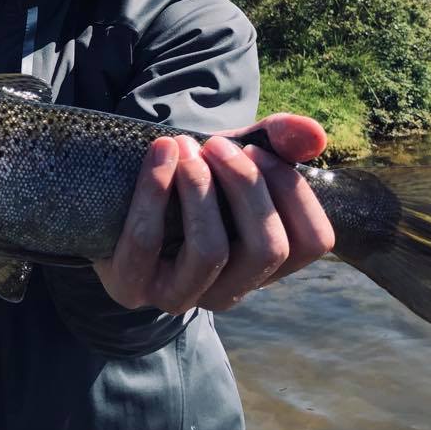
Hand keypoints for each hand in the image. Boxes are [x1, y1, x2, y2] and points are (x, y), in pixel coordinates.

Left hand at [93, 113, 333, 315]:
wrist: (116, 198)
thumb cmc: (187, 182)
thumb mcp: (233, 155)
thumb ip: (274, 140)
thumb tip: (314, 134)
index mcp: (263, 262)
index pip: (313, 243)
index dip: (293, 192)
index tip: (259, 151)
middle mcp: (230, 289)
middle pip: (267, 248)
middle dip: (246, 185)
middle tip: (216, 144)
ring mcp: (180, 295)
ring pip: (211, 251)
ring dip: (201, 189)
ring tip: (184, 147)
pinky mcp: (132, 286)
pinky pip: (147, 242)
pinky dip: (154, 191)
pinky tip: (160, 154)